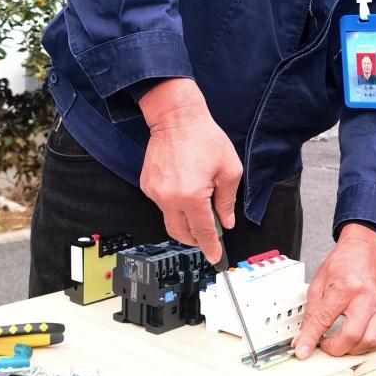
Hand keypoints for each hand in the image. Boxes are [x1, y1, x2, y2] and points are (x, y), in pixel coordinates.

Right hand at [138, 78, 242, 264]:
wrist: (176, 117)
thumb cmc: (204, 138)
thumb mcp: (229, 169)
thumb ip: (227, 201)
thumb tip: (227, 222)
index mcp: (192, 196)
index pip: (203, 232)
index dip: (210, 246)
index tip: (215, 257)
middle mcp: (169, 198)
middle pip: (181, 233)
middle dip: (196, 239)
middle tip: (210, 235)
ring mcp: (155, 193)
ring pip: (170, 220)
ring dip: (185, 222)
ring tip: (200, 207)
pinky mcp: (147, 185)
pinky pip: (162, 206)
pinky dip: (175, 207)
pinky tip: (185, 191)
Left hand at [294, 224, 375, 358]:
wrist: (363, 253)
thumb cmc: (342, 265)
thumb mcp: (317, 286)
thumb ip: (311, 315)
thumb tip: (302, 339)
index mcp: (344, 288)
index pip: (325, 319)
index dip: (311, 338)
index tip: (303, 350)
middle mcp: (364, 299)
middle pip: (353, 335)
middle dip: (335, 348)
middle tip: (324, 344)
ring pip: (370, 341)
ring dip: (352, 350)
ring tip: (340, 344)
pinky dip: (367, 346)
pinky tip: (356, 342)